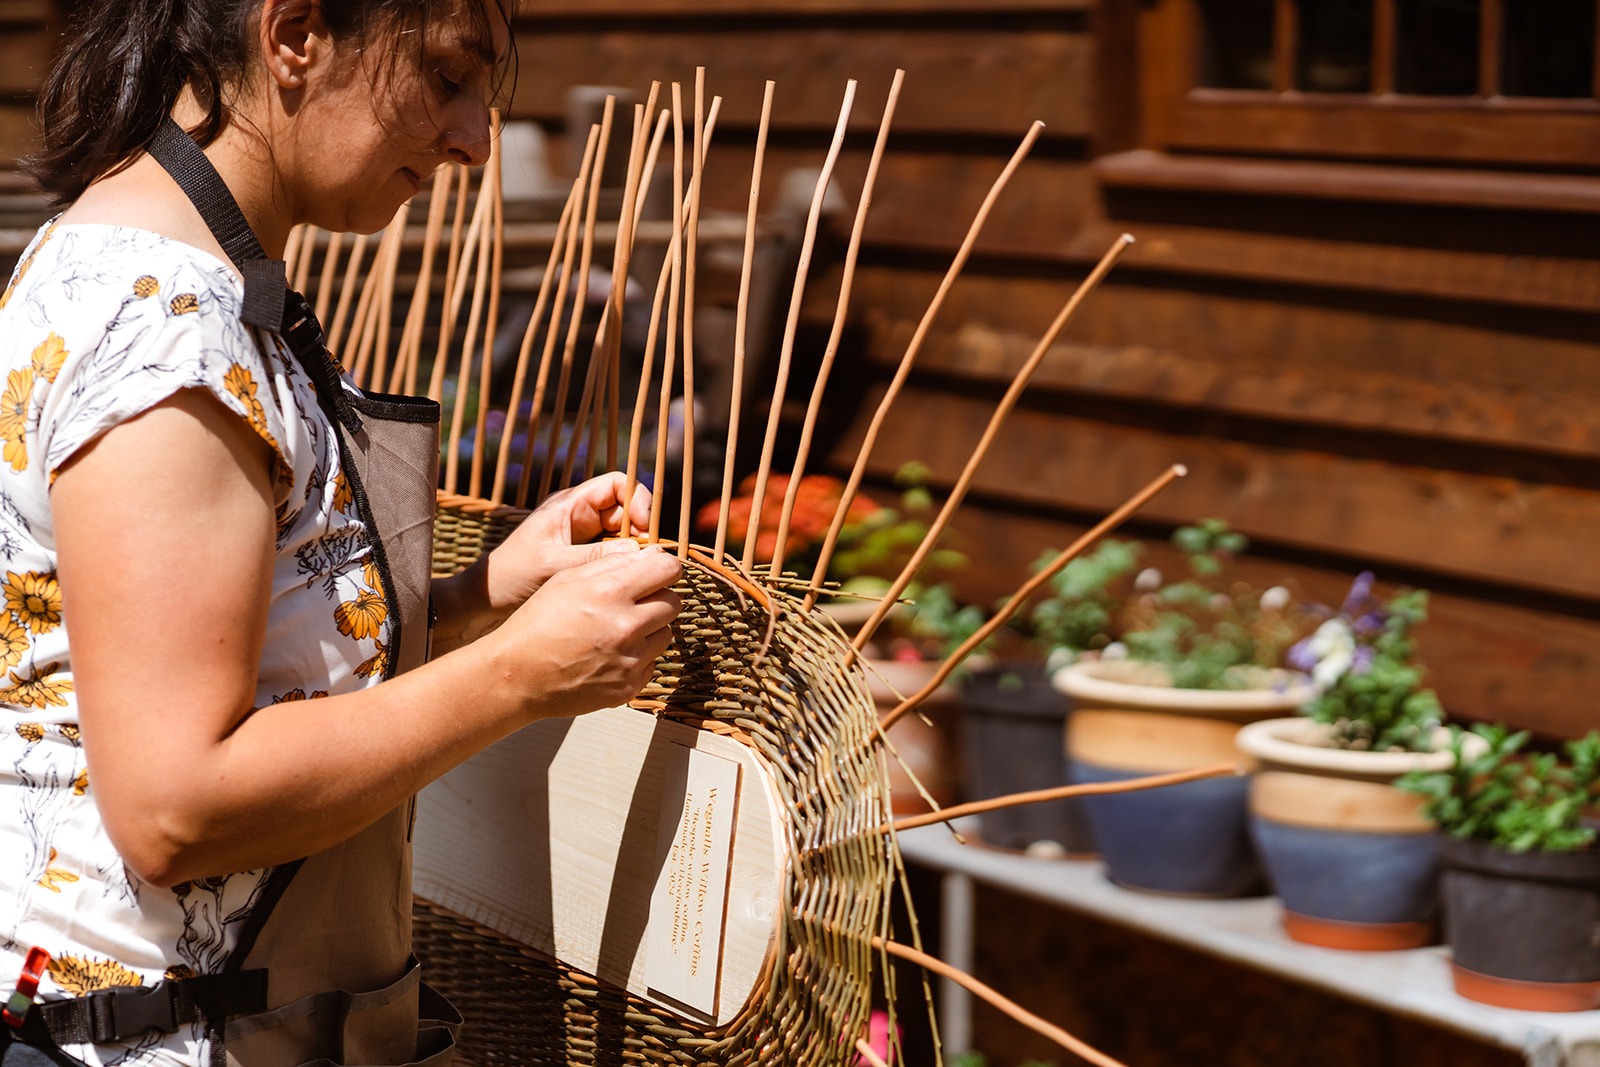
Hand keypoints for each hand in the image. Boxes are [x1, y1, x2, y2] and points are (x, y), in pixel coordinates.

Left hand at [483, 472, 654, 613]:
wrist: (483, 602)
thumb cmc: (510, 577)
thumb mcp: (553, 566)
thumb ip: (595, 557)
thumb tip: (640, 552)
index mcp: (570, 504)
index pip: (618, 484)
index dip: (638, 500)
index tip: (644, 529)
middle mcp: (579, 516)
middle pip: (626, 511)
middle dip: (640, 531)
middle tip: (646, 559)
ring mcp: (582, 538)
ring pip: (623, 536)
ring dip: (634, 551)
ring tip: (637, 573)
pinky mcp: (582, 560)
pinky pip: (612, 556)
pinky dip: (623, 566)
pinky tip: (624, 583)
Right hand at [484, 544, 682, 718]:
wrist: (517, 675)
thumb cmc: (539, 621)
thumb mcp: (568, 579)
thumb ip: (613, 563)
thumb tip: (657, 554)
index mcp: (611, 592)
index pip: (668, 569)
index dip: (663, 568)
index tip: (655, 573)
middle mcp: (626, 626)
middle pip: (673, 603)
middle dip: (657, 599)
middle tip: (631, 604)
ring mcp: (630, 660)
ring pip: (665, 634)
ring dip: (649, 630)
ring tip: (615, 631)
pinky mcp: (629, 687)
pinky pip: (652, 663)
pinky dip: (637, 658)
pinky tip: (608, 656)